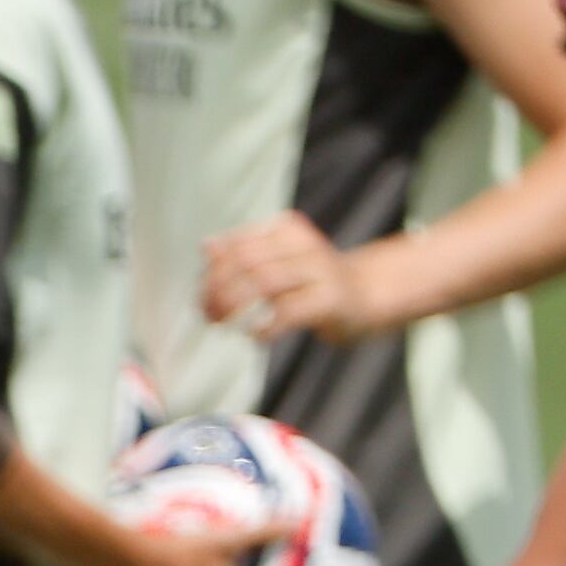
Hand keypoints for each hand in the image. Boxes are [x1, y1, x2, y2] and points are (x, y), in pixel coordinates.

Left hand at [198, 212, 380, 344]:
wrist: (364, 296)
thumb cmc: (309, 282)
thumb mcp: (275, 262)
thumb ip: (243, 255)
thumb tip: (208, 246)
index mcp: (288, 230)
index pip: (237, 246)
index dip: (212, 273)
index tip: (202, 296)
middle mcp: (305, 245)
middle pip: (247, 262)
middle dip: (218, 290)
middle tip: (207, 313)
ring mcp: (321, 271)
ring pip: (264, 282)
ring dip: (234, 306)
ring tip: (223, 323)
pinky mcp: (331, 300)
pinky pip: (288, 312)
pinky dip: (264, 327)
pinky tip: (254, 336)